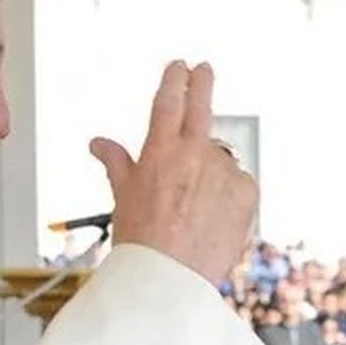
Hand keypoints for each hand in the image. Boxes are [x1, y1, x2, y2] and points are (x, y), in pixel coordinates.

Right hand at [90, 61, 256, 284]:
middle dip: (202, 83)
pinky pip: (240, 184)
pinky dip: (230, 194)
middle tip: (205, 69)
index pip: (169, 101)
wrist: (169, 278)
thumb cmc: (141, 241)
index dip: (175, 79)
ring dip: (211, 171)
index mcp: (161, 151)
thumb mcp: (123, 196)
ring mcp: (223, 172)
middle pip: (202, 107)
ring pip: (220, 159)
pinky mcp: (247, 193)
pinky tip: (214, 217)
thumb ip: (116, 163)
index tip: (181, 66)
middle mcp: (195, 153)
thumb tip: (98, 142)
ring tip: (194, 210)